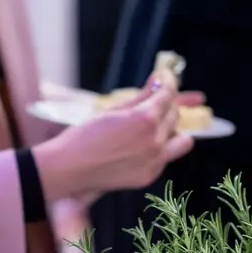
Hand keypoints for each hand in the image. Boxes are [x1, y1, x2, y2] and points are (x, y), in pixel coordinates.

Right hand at [33, 77, 192, 201]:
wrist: (69, 167)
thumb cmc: (84, 136)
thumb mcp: (113, 110)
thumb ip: (141, 96)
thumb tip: (158, 81)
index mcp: (144, 119)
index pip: (168, 94)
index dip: (169, 81)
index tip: (166, 76)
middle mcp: (154, 141)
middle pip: (174, 115)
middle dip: (167, 104)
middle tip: (154, 100)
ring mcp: (154, 161)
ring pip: (181, 140)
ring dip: (171, 130)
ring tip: (154, 127)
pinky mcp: (149, 176)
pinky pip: (166, 158)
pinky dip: (160, 149)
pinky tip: (140, 146)